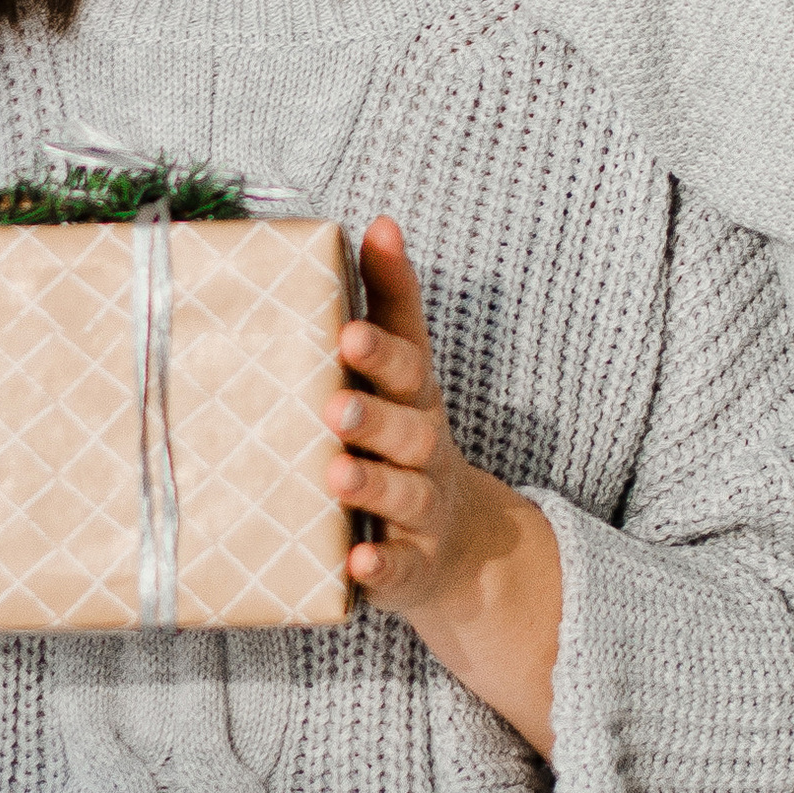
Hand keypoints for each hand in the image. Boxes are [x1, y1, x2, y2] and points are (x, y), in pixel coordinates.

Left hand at [328, 220, 560, 750]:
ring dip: (373, 484)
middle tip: (332, 404)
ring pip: (406, 496)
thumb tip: (376, 222)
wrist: (461, 553)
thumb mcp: (400, 379)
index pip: (408, 360)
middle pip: (411, 429)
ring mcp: (425, 512)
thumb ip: (386, 306)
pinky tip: (357, 565)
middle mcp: (426, 451)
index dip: (385, 344)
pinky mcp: (415, 568)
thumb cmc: (405, 445)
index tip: (350, 326)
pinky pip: (401, 571)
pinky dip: (382, 569)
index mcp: (416, 400)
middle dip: (374, 416)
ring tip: (336, 473)